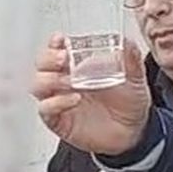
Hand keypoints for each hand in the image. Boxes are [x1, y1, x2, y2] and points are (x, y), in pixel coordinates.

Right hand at [32, 33, 151, 155]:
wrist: (133, 131)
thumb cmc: (128, 102)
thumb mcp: (134, 77)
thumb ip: (131, 59)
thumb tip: (128, 43)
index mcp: (78, 65)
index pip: (56, 49)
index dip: (54, 43)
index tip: (60, 40)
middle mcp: (65, 81)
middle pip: (41, 65)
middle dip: (48, 58)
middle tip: (63, 59)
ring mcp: (60, 100)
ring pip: (38, 85)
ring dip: (49, 80)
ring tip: (70, 81)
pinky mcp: (59, 120)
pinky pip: (45, 110)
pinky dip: (56, 103)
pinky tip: (73, 100)